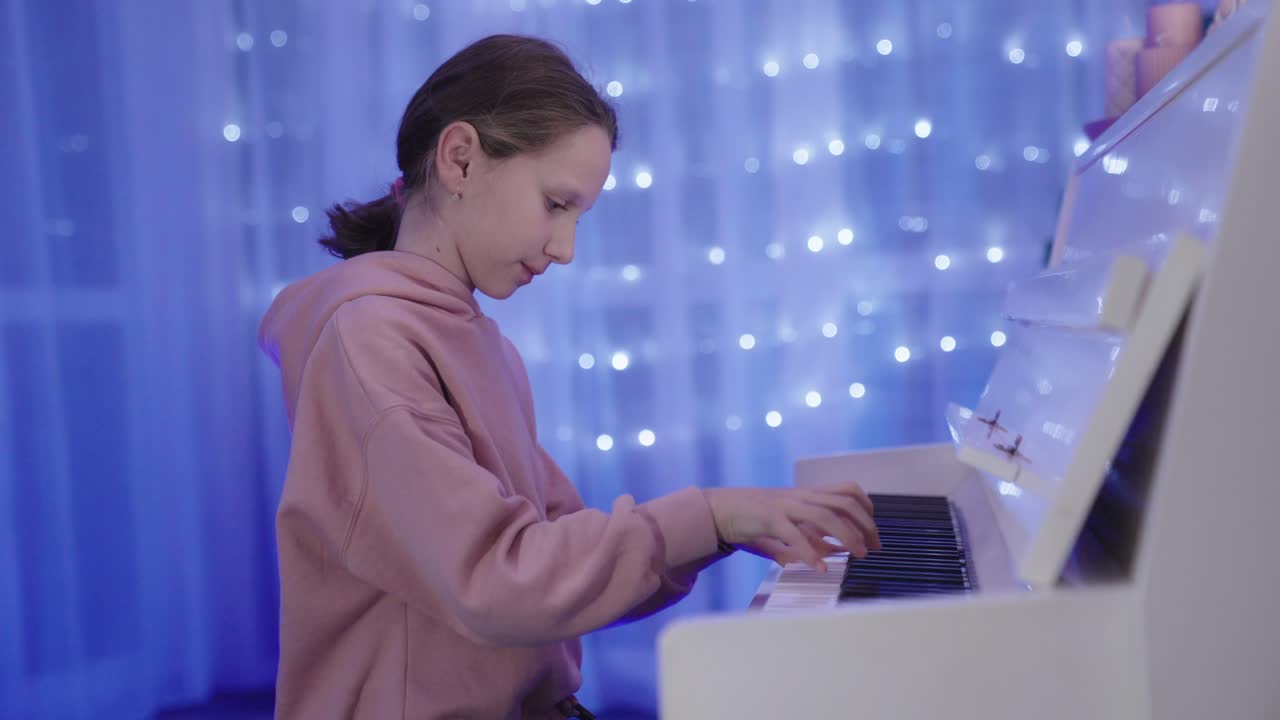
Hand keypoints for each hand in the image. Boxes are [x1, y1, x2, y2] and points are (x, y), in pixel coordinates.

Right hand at [702, 483, 879, 571]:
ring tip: (858, 555)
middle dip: (865, 525)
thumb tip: (827, 555)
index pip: (847, 490)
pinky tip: (820, 568)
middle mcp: (800, 496)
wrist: (719, 510)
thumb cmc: (752, 519)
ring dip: (847, 536)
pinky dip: (810, 553)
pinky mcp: (769, 519)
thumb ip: (806, 538)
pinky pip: (795, 535)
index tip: (873, 531)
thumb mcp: (785, 525)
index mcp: (806, 494)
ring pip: (825, 516)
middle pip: (844, 503)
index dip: (866, 508)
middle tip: (873, 548)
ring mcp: (785, 506)